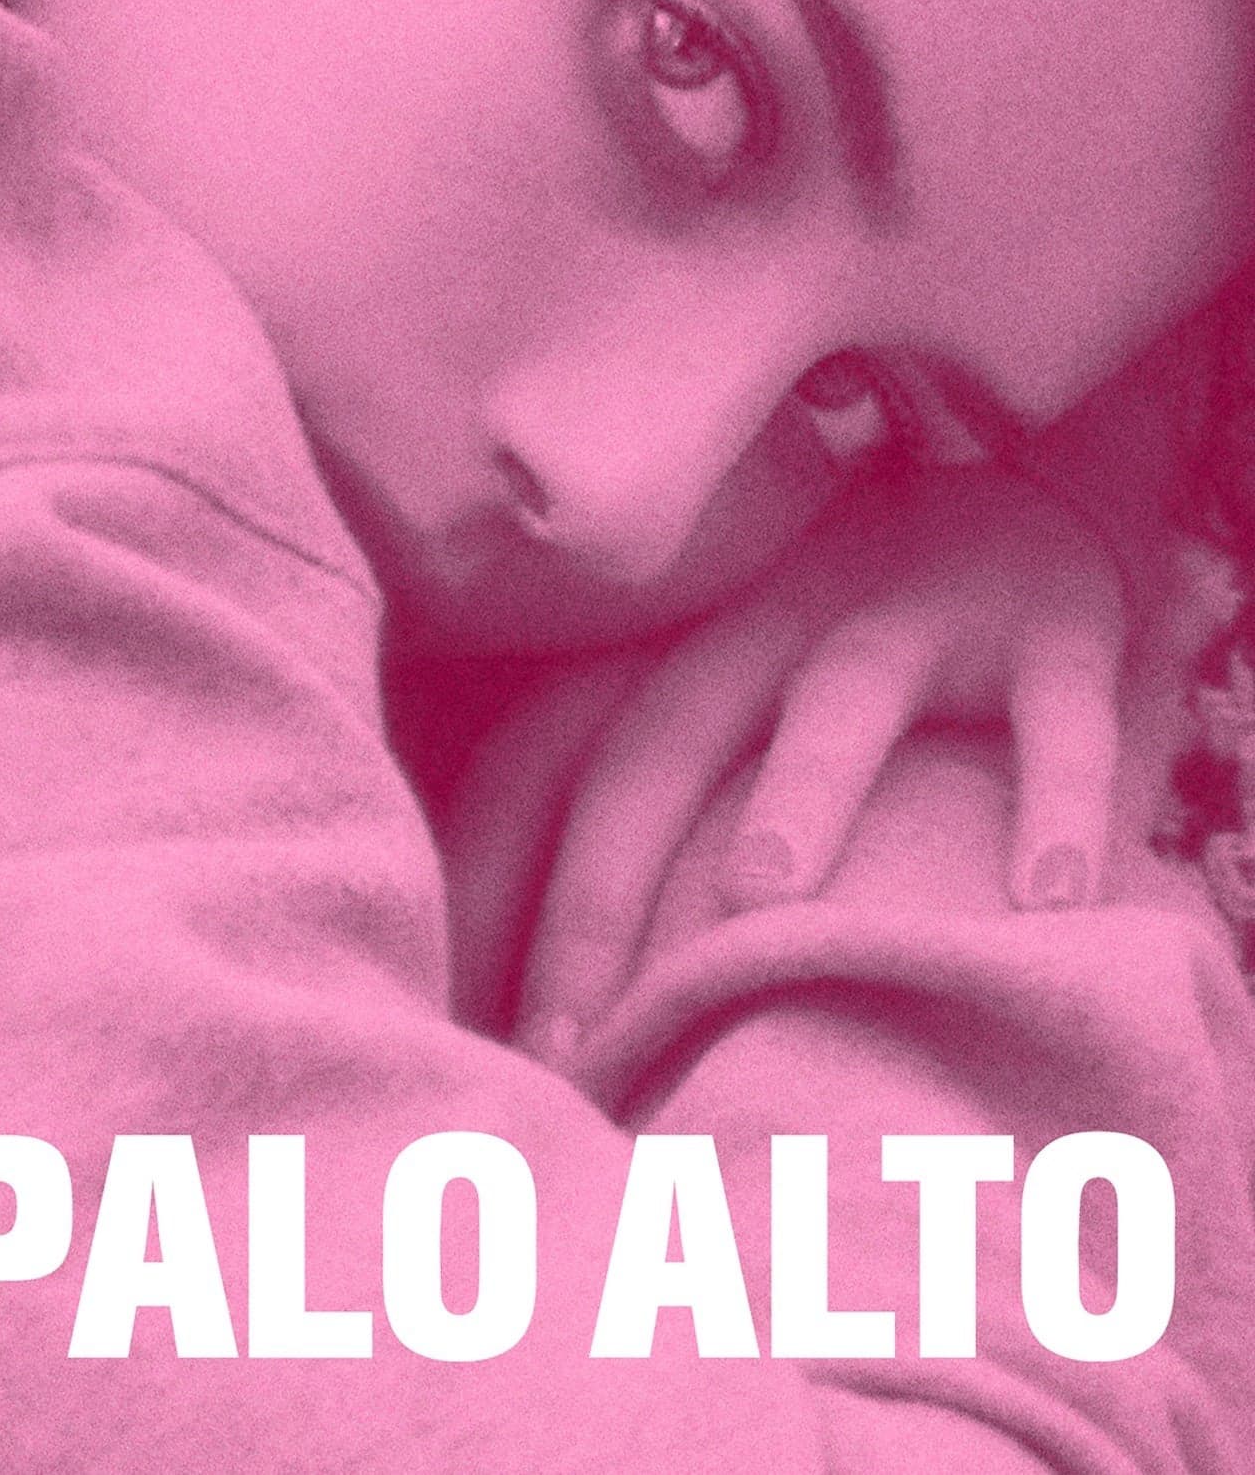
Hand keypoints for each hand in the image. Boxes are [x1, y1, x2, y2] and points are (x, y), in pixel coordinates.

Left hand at [489, 462, 1126, 1066]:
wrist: (1025, 496)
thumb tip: (536, 1003)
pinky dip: (1058, 800)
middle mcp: (769, 622)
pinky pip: (1055, 715)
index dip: (488, 884)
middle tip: (566, 1040)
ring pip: (841, 698)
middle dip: (598, 891)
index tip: (479, 1041)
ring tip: (757, 902)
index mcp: (675, 649)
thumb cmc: (840, 651)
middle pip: (660, 745)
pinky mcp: (1050, 627)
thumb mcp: (729, 695)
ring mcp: (910, 615)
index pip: (540, 758)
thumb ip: (648, 814)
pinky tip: (1049, 900)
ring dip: (799, 791)